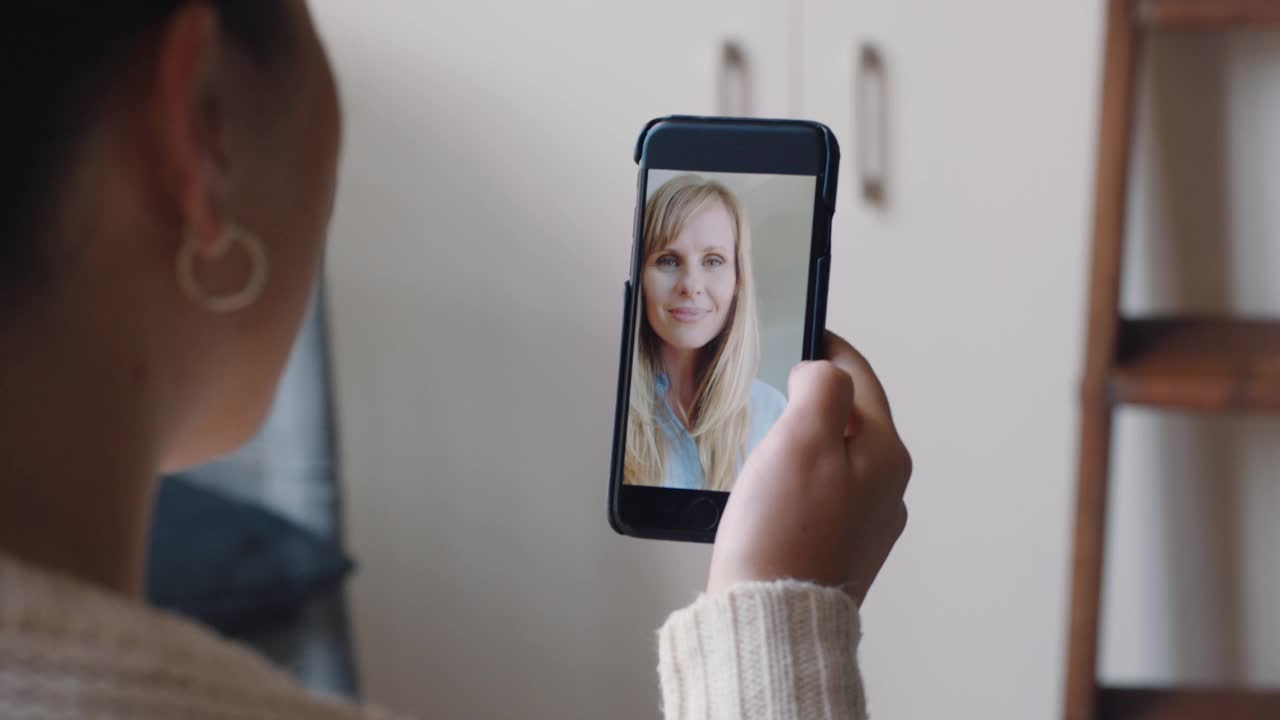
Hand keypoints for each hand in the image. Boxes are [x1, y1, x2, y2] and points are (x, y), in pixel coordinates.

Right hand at [708, 332, 911, 605]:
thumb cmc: (782, 533)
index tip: (810, 329)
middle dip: (817, 398)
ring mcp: (865, 525)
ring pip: (837, 460)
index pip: (860, 379)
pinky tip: (770, 492)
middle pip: (851, 419)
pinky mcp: (838, 552)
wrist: (770, 619)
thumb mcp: (802, 435)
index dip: (830, 348)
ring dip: (806, 442)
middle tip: (778, 386)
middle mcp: (886, 490)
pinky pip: (822, 498)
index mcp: (886, 454)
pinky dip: (798, 482)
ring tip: (768, 439)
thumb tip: (822, 370)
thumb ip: (821, 386)